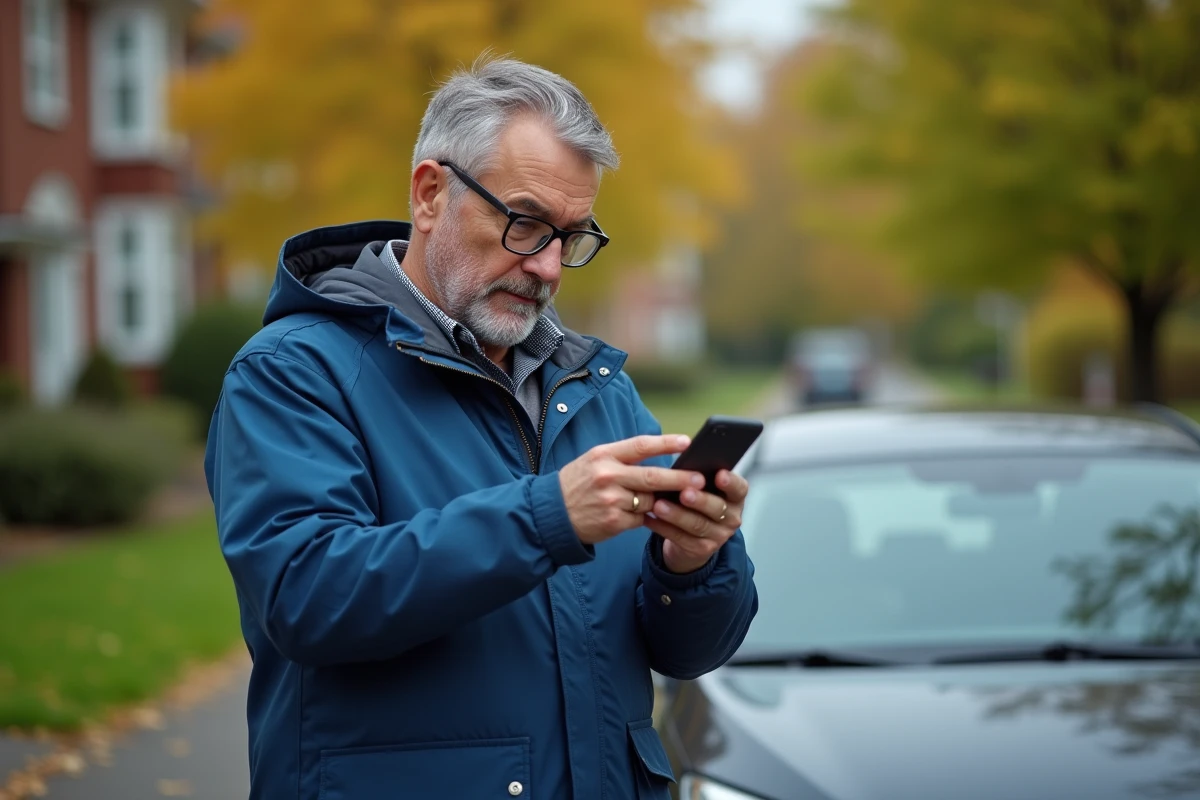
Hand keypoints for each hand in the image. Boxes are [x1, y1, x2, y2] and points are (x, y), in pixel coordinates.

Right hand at [559, 435, 706, 545]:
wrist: (550, 515)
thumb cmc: (577, 484)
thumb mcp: (593, 461)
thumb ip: (623, 458)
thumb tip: (660, 458)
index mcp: (603, 456)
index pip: (640, 446)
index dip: (666, 443)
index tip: (687, 442)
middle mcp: (607, 476)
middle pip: (652, 476)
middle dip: (679, 479)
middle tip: (700, 480)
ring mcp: (610, 500)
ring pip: (649, 501)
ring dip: (659, 502)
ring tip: (665, 500)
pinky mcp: (613, 522)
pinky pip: (640, 519)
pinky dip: (645, 517)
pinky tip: (639, 514)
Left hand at [645, 470, 748, 573]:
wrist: (694, 538)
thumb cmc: (698, 503)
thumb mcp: (704, 490)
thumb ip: (698, 478)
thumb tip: (682, 466)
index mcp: (735, 497)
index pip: (739, 488)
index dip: (731, 482)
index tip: (719, 474)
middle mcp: (732, 517)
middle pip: (717, 508)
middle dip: (700, 500)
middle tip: (684, 493)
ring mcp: (719, 536)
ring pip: (697, 524)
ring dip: (677, 515)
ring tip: (658, 505)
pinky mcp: (702, 550)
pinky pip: (681, 538)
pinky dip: (663, 527)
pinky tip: (649, 518)